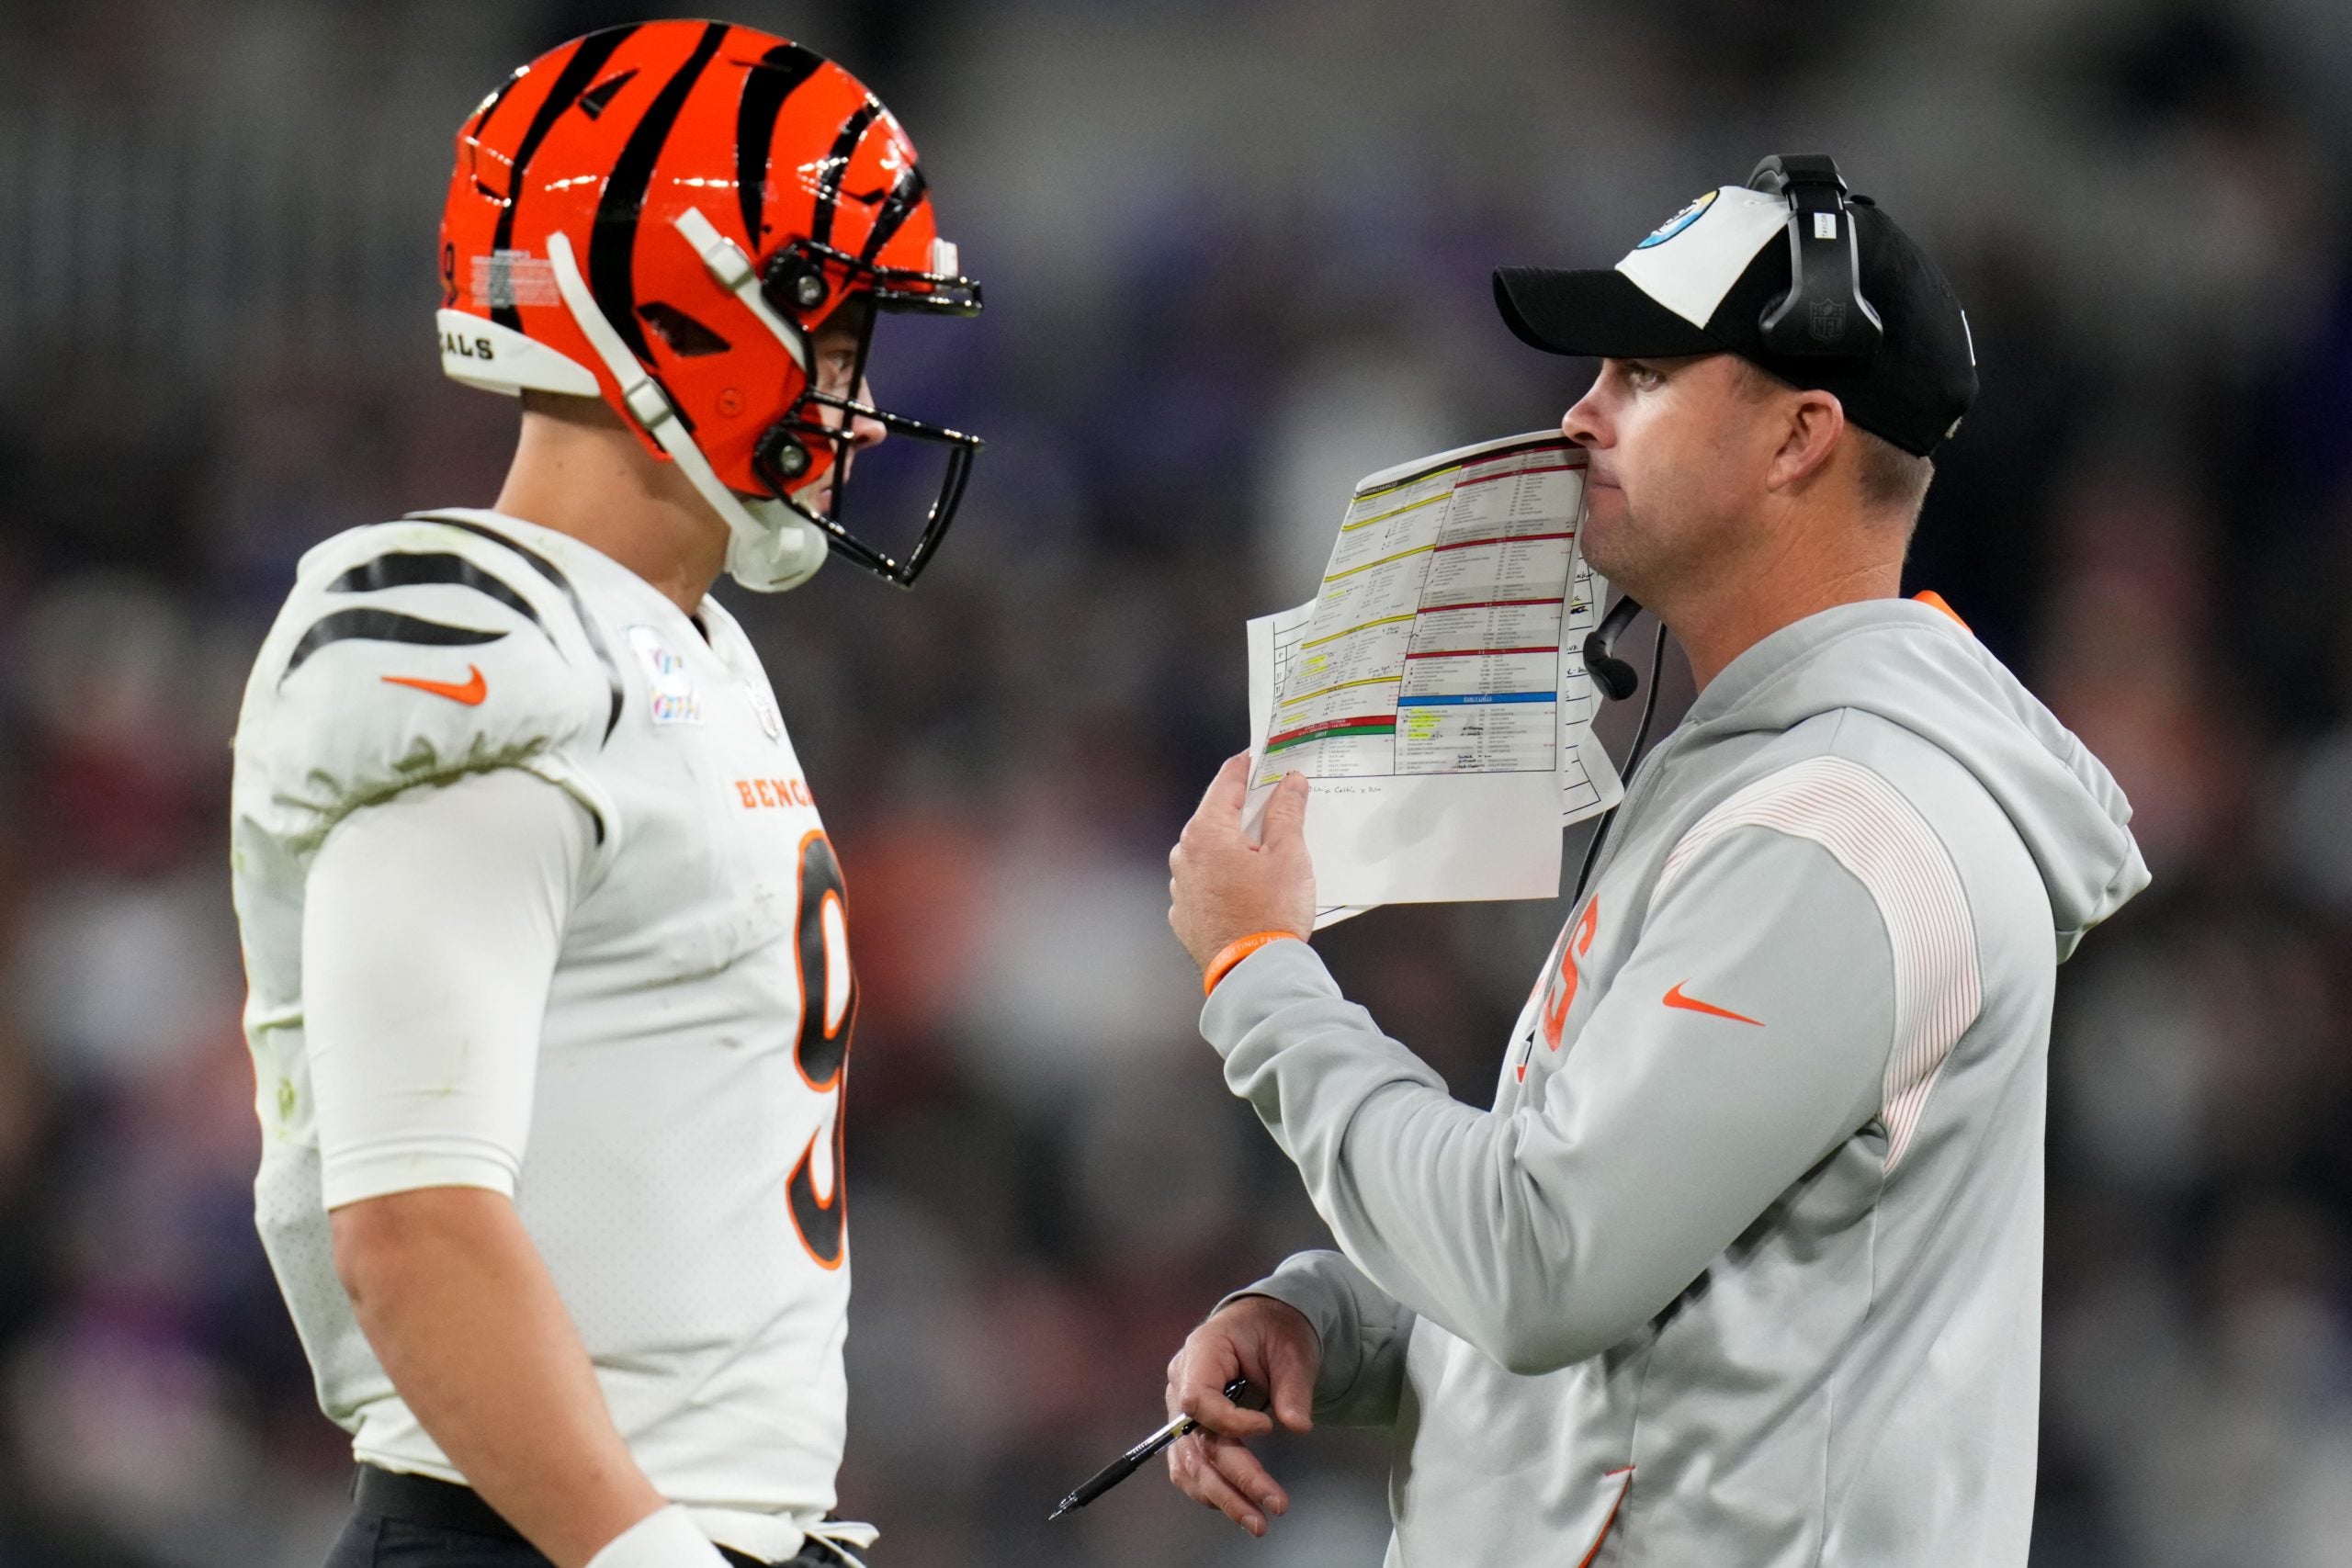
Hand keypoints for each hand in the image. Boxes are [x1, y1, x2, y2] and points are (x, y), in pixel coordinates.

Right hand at [1163, 1294, 1318, 1535]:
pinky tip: (1238, 1508)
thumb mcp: (1293, 1350)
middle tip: (1275, 1503)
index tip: (1268, 1428)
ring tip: (1258, 1522)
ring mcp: (1180, 1411)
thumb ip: (1293, 1387)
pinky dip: (1212, 1491)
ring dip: (1223, 1497)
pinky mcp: (1190, 1431)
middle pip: (1198, 1441)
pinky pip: (1190, 1468)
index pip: (1197, 1398)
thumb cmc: (1275, 1331)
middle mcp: (1181, 1383)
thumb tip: (1297, 1427)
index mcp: (1201, 1352)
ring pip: (1191, 1464)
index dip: (1229, 1422)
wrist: (1263, 1327)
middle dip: (1236, 1478)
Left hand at [1168, 754, 1313, 970]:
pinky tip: (1250, 888)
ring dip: (1235, 847)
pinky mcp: (1185, 914)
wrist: (1253, 974)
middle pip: (1216, 817)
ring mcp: (1181, 887)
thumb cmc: (1270, 914)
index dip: (1247, 767)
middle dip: (1245, 810)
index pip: (1226, 783)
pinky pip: (1206, 882)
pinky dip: (1226, 877)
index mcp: (1206, 833)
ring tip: (1268, 855)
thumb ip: (1286, 812)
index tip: (1260, 757)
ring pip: (1210, 852)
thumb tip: (1289, 783)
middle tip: (1275, 803)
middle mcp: (1184, 855)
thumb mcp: (1289, 855)